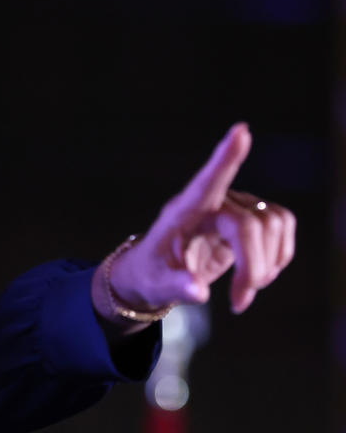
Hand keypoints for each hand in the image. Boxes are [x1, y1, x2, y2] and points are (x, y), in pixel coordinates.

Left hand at [107, 123, 294, 322]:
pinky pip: (282, 226)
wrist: (158, 275)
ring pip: (273, 224)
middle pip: (250, 225)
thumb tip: (198, 291)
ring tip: (246, 290)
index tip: (240, 131)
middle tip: (239, 301)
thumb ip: (176, 287)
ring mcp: (233, 207)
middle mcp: (210, 203)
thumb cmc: (150, 275)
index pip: (206, 182)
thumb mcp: (156, 285)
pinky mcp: (249, 218)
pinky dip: (279, 256)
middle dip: (252, 268)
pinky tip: (259, 276)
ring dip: (268, 264)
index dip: (225, 159)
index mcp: (181, 212)